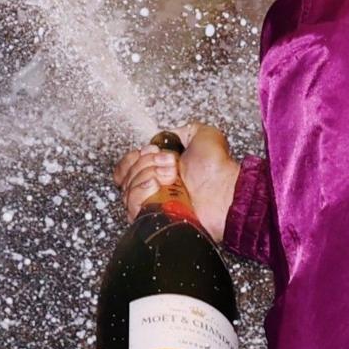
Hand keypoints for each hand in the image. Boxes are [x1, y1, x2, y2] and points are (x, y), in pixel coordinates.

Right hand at [113, 124, 237, 240]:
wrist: (223, 192)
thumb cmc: (218, 168)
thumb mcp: (203, 135)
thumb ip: (181, 131)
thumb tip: (162, 137)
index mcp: (161, 168)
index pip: (129, 163)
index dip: (136, 155)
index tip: (154, 150)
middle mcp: (155, 186)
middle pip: (125, 173)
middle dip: (146, 162)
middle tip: (170, 164)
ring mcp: (153, 202)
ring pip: (126, 187)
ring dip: (146, 175)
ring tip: (170, 176)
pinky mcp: (153, 217)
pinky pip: (131, 205)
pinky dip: (141, 190)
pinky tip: (158, 186)